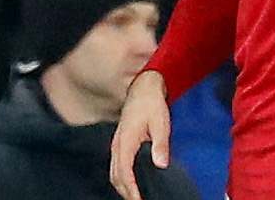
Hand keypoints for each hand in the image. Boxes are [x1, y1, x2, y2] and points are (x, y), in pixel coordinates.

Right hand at [110, 70, 169, 199]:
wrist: (143, 86)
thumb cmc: (152, 104)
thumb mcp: (160, 123)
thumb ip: (160, 144)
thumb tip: (161, 164)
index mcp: (126, 140)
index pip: (124, 171)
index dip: (130, 189)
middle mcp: (117, 143)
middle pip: (115, 175)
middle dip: (125, 192)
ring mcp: (117, 142)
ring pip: (113, 171)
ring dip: (122, 186)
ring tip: (135, 196)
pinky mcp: (120, 141)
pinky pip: (116, 164)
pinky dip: (121, 177)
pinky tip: (131, 182)